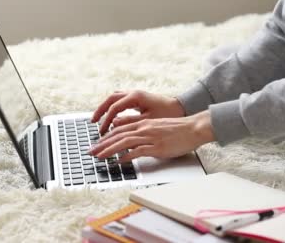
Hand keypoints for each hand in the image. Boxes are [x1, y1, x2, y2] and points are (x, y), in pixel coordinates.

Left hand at [89, 110, 214, 162]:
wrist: (193, 128)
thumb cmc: (178, 130)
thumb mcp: (157, 128)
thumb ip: (144, 133)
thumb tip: (132, 142)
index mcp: (143, 123)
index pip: (119, 129)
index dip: (105, 137)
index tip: (96, 144)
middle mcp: (144, 128)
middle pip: (117, 135)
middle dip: (101, 144)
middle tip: (90, 152)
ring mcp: (150, 137)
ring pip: (123, 142)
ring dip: (109, 150)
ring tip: (99, 157)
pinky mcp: (156, 147)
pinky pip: (137, 151)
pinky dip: (126, 156)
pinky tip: (119, 161)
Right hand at [92, 90, 185, 134]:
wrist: (183, 108)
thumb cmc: (168, 114)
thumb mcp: (148, 121)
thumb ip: (130, 122)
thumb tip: (113, 125)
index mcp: (136, 97)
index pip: (114, 108)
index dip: (105, 121)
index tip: (101, 132)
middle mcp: (134, 93)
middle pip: (110, 99)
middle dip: (100, 111)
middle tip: (93, 122)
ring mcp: (136, 94)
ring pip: (115, 98)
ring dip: (106, 108)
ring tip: (98, 119)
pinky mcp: (139, 99)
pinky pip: (121, 100)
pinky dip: (113, 108)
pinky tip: (111, 117)